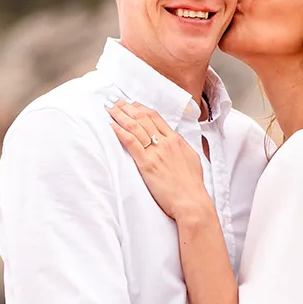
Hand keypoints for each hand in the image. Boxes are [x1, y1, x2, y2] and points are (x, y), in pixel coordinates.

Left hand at [108, 101, 211, 221]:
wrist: (192, 202)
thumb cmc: (192, 185)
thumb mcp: (191, 159)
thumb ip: (181, 148)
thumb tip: (176, 143)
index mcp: (176, 140)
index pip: (156, 117)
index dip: (141, 109)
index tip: (132, 105)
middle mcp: (166, 142)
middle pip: (143, 118)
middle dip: (127, 108)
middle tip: (115, 102)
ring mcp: (156, 152)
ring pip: (135, 127)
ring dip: (120, 116)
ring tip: (110, 109)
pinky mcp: (147, 164)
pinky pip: (131, 142)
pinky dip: (120, 132)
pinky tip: (111, 125)